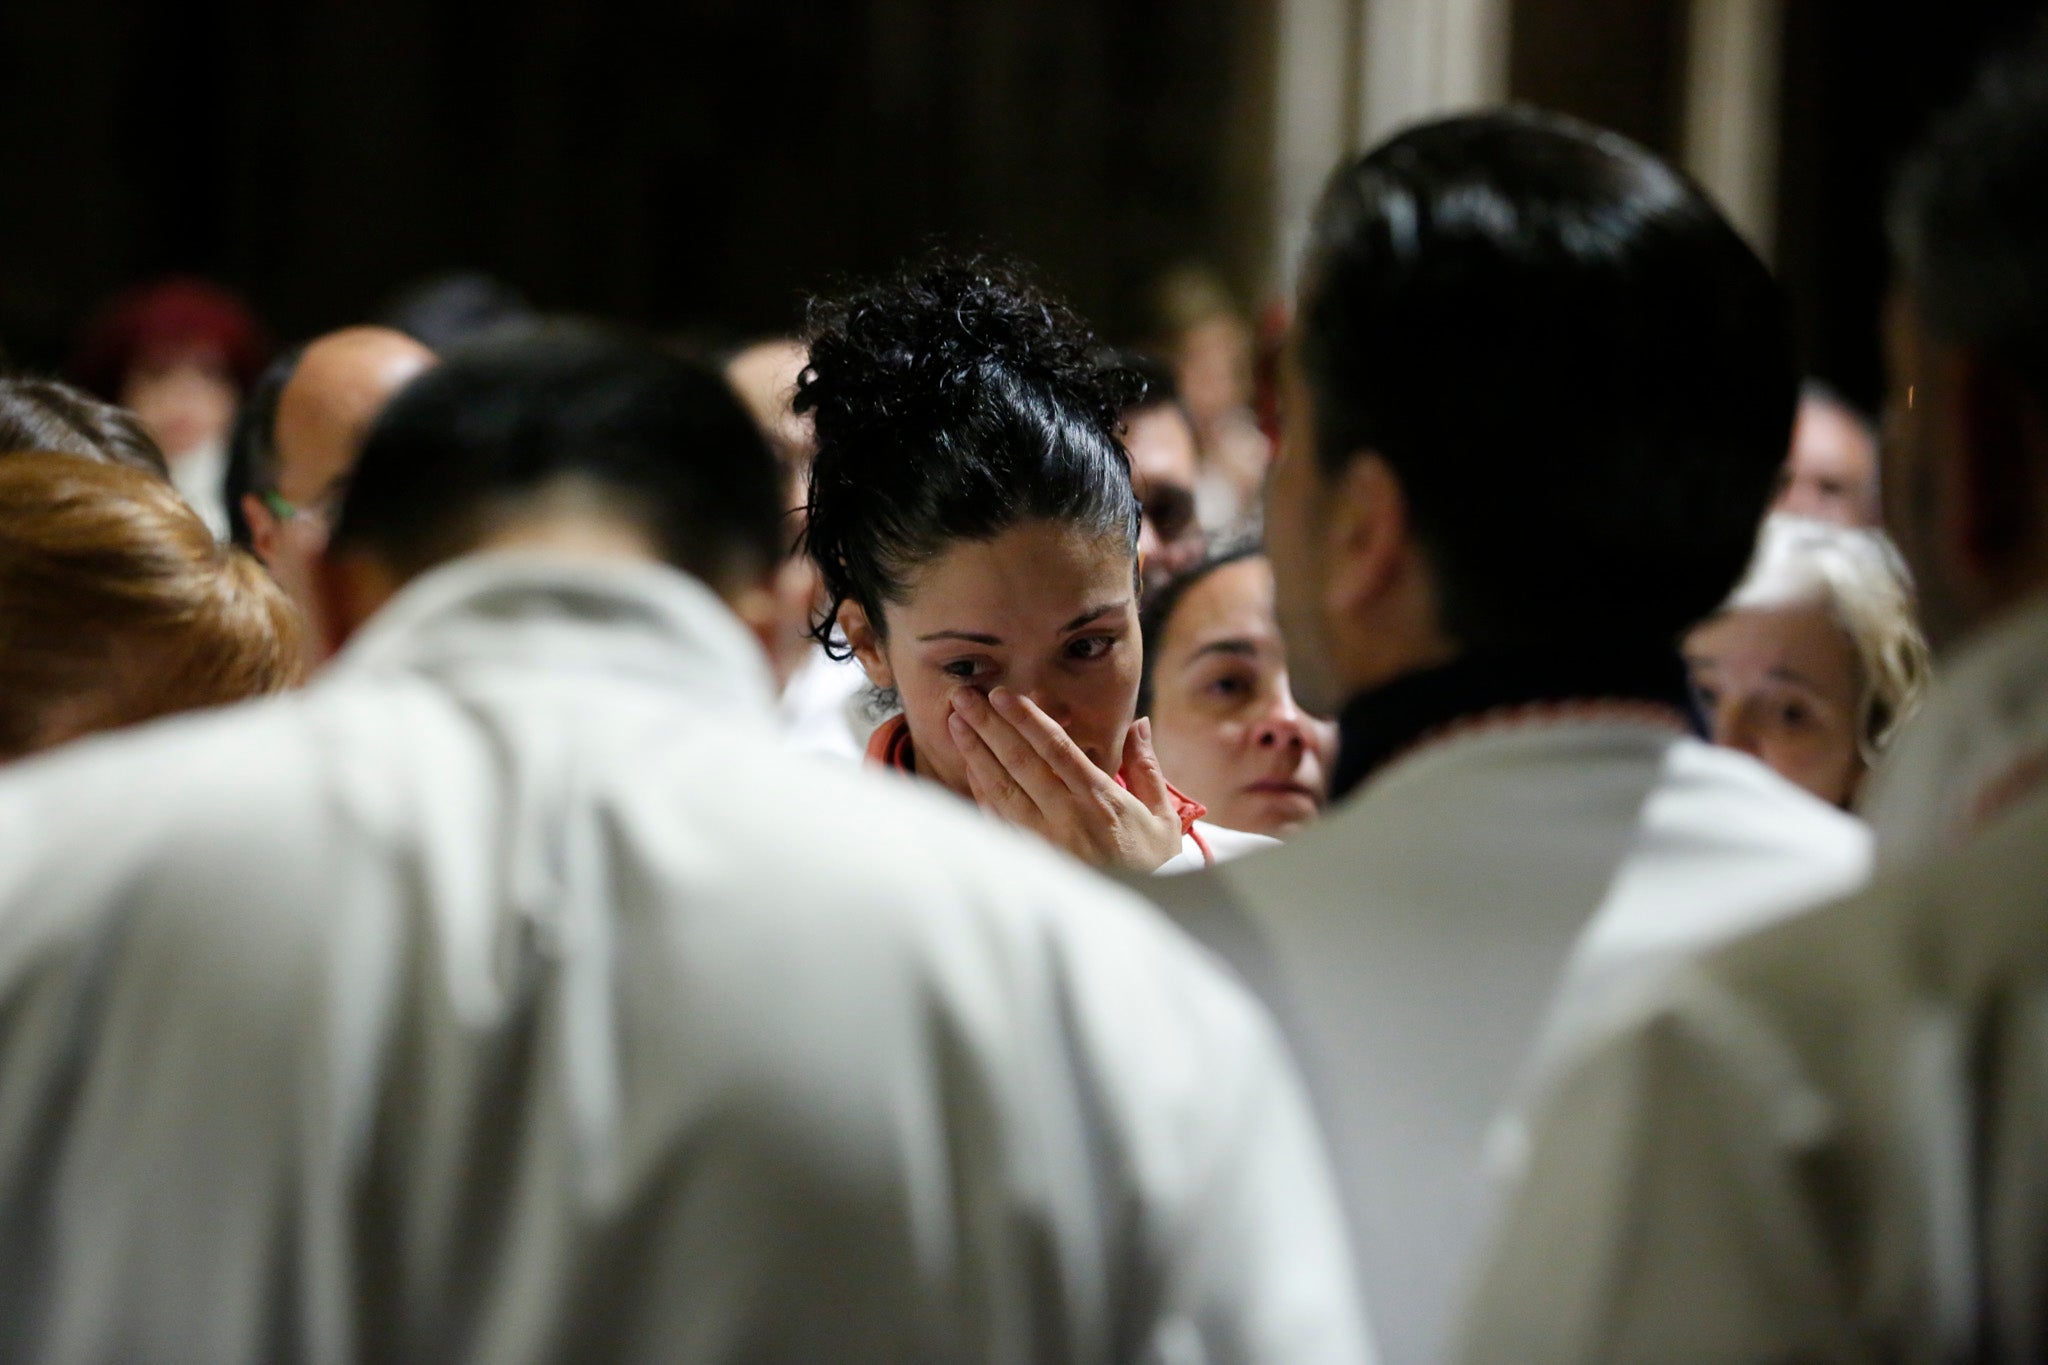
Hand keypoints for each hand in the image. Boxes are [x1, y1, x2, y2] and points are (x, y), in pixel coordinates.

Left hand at [947, 686, 1183, 872]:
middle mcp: (1067, 818)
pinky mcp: (1031, 858)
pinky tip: (969, 767)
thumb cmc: (1152, 864)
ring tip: (956, 723)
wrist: (1140, 918)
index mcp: (1100, 801)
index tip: (1002, 695)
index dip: (1026, 720)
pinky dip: (981, 791)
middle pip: (1020, 763)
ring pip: (1002, 789)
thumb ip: (1146, 766)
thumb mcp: (1162, 816)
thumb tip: (1139, 723)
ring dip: (976, 754)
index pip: (1056, 750)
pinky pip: (999, 820)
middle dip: (989, 726)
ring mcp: (1044, 841)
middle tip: (962, 697)